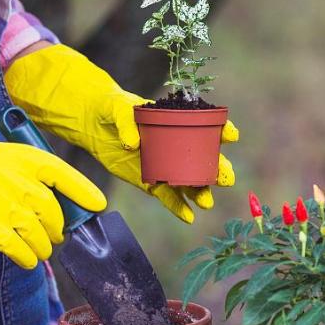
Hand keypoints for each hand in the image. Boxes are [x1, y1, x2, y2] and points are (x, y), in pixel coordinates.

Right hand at [0, 142, 105, 268]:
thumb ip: (24, 172)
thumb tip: (52, 197)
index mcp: (20, 158)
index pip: (61, 172)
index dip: (83, 190)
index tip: (98, 205)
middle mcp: (15, 177)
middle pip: (51, 211)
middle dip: (57, 228)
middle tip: (57, 236)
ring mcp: (1, 200)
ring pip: (38, 232)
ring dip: (43, 247)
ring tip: (42, 252)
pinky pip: (17, 247)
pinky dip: (25, 257)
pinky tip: (27, 260)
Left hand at [4, 44, 238, 222]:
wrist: (93, 123)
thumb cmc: (111, 108)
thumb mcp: (118, 107)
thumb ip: (127, 121)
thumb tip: (133, 144)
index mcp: (176, 121)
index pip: (205, 125)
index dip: (221, 130)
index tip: (230, 136)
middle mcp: (176, 145)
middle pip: (203, 159)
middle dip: (217, 170)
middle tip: (224, 179)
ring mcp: (164, 164)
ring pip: (188, 181)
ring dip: (200, 192)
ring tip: (206, 202)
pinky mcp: (150, 181)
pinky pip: (168, 196)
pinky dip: (178, 207)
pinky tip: (189, 217)